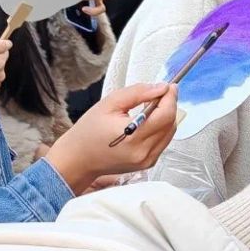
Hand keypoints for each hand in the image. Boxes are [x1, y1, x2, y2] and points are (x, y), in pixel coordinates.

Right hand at [42, 81, 177, 193]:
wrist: (78, 159)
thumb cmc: (88, 131)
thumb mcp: (109, 103)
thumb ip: (137, 93)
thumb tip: (160, 88)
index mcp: (133, 136)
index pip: (165, 115)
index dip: (170, 98)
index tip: (170, 86)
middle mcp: (143, 151)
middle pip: (170, 124)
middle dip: (169, 106)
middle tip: (158, 94)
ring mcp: (147, 160)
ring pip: (169, 133)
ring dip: (165, 117)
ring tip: (150, 107)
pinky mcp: (147, 164)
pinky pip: (163, 142)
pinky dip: (160, 129)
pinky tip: (148, 122)